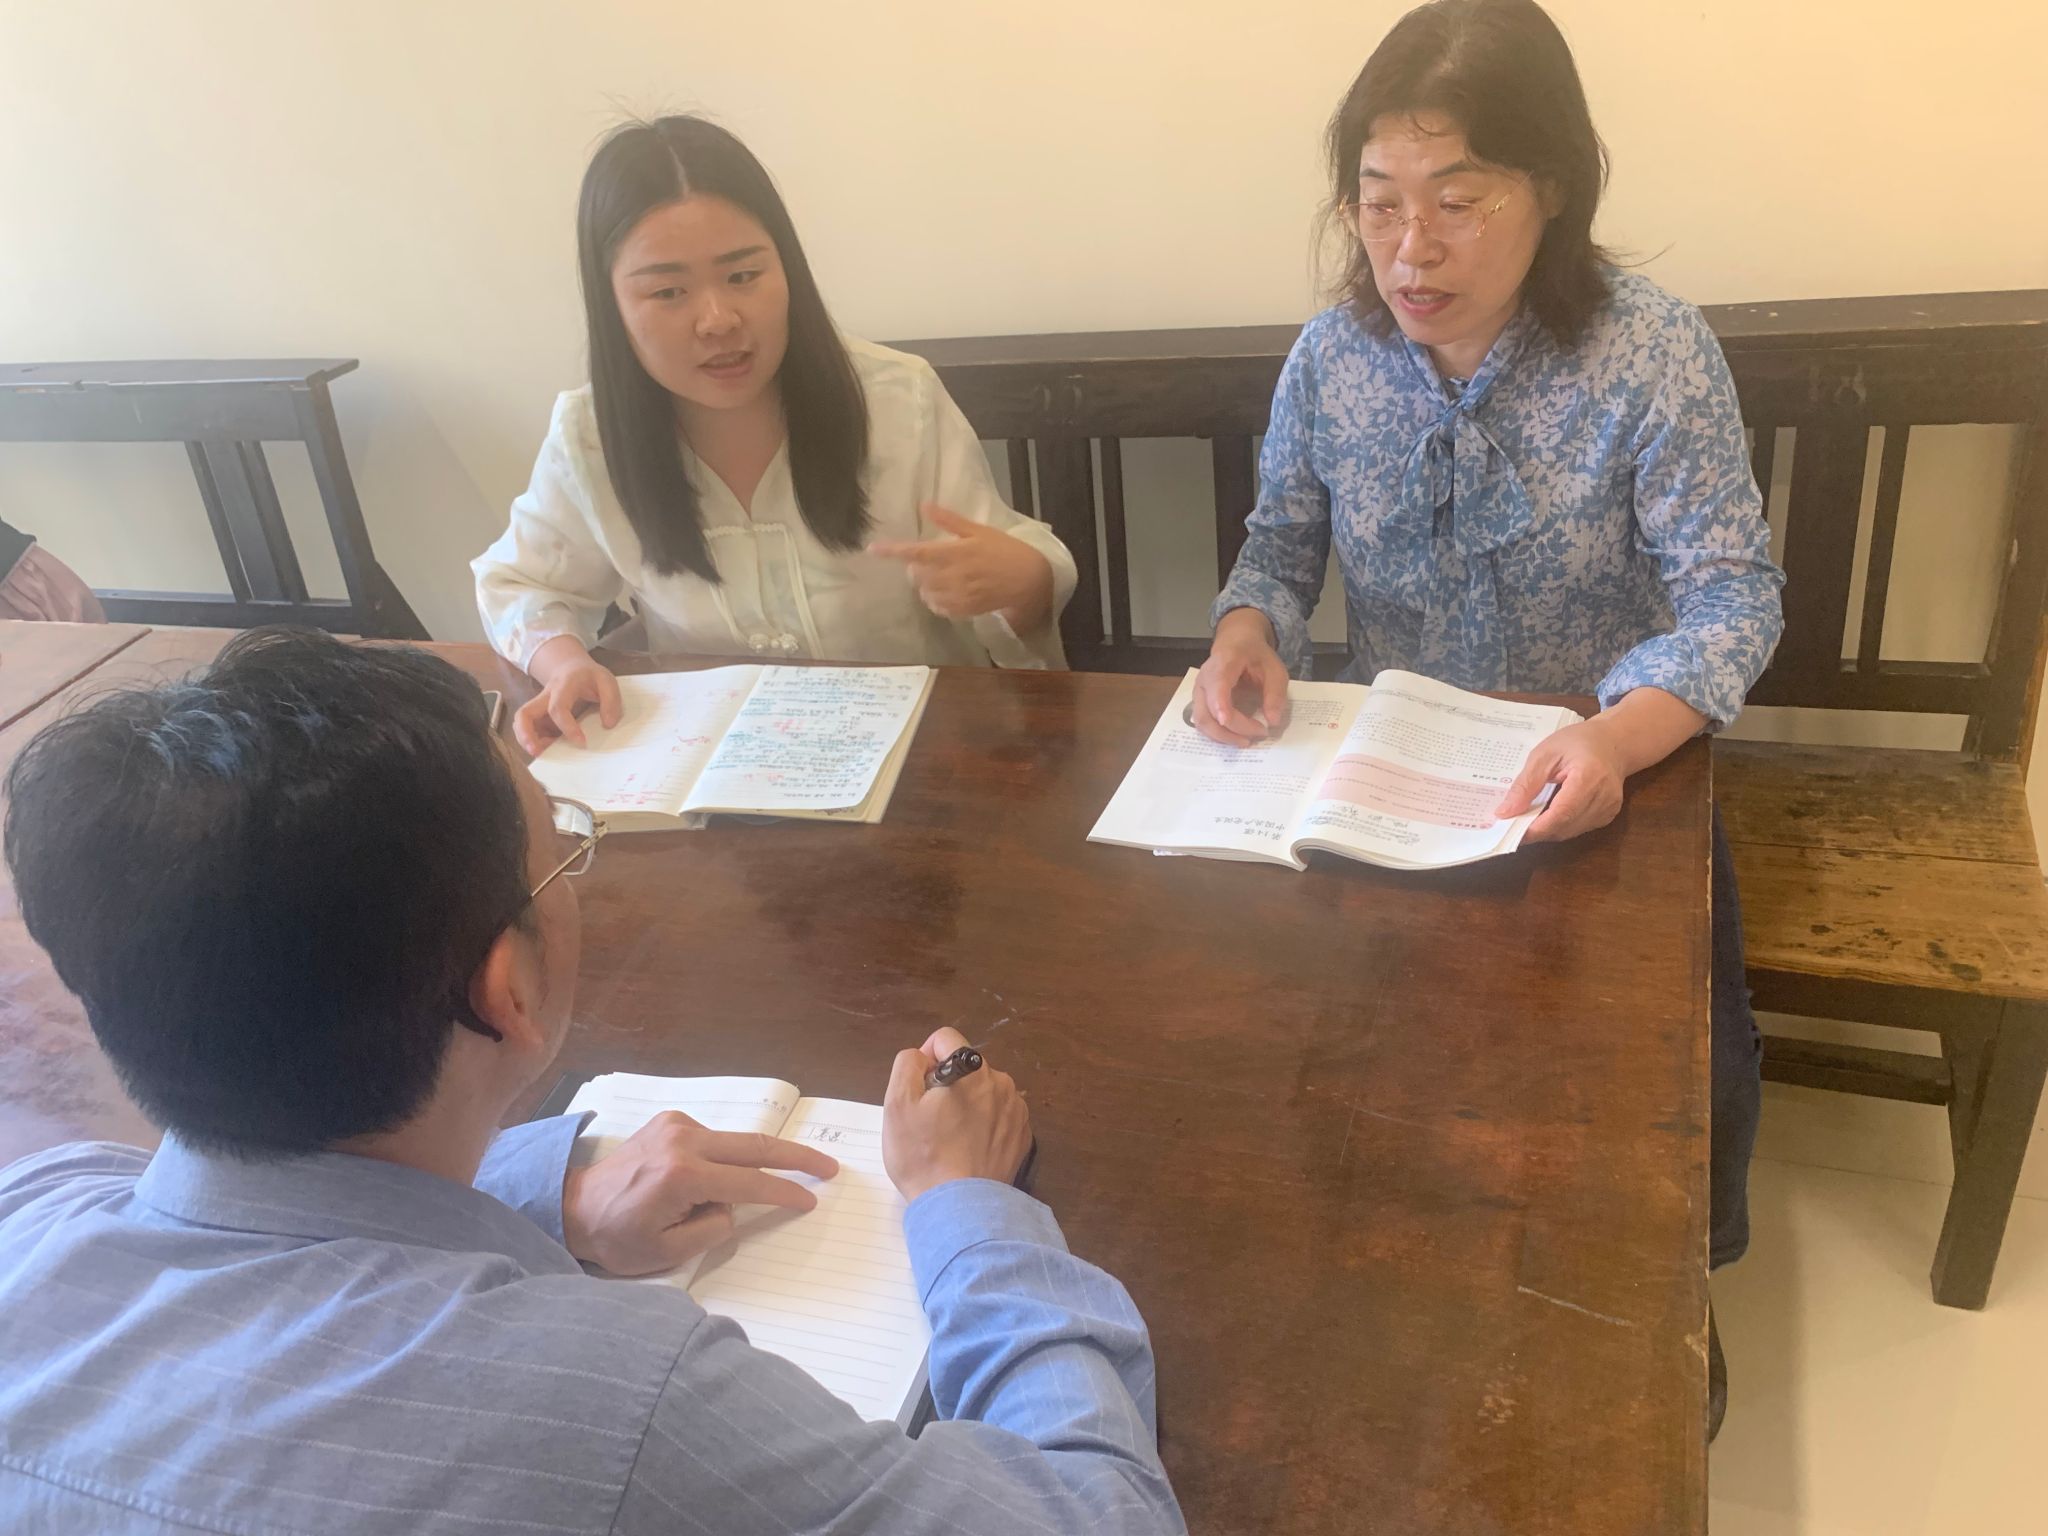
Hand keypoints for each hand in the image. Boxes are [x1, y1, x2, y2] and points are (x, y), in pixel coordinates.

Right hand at [515, 636, 621, 754]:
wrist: (572, 668)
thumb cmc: (589, 676)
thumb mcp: (606, 680)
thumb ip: (611, 700)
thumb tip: (608, 724)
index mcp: (563, 686)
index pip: (557, 708)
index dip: (567, 727)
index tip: (582, 742)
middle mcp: (545, 696)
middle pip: (524, 713)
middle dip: (526, 734)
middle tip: (536, 752)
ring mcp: (539, 708)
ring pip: (522, 724)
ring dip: (527, 741)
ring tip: (542, 755)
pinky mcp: (539, 717)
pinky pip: (531, 731)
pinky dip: (536, 742)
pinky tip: (550, 750)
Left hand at [561, 1110, 839, 1276]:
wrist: (573, 1208)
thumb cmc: (617, 1238)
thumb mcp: (667, 1251)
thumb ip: (712, 1230)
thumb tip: (733, 1207)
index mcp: (683, 1175)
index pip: (750, 1182)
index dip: (786, 1192)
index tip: (812, 1198)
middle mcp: (683, 1140)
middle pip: (756, 1145)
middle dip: (796, 1156)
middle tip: (829, 1166)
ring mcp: (676, 1125)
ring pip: (735, 1143)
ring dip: (754, 1163)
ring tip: (746, 1190)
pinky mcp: (671, 1122)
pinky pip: (715, 1140)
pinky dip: (728, 1159)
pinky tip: (717, 1181)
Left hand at [869, 505, 1053, 628]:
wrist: (1029, 580)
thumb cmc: (1004, 550)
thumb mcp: (978, 530)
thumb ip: (949, 521)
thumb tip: (924, 505)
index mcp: (954, 553)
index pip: (915, 552)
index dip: (892, 551)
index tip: (873, 549)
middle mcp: (952, 576)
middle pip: (916, 575)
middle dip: (915, 568)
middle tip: (929, 561)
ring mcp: (957, 596)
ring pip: (925, 593)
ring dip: (925, 585)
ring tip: (941, 576)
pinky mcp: (963, 611)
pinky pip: (938, 608)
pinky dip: (936, 600)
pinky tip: (947, 592)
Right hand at [882, 1027, 1031, 1203]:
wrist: (960, 1208)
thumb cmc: (923, 1155)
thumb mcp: (897, 1104)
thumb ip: (908, 1064)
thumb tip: (924, 1056)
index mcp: (972, 1069)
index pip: (945, 1039)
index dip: (925, 1059)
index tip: (918, 1090)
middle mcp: (1001, 1082)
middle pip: (965, 1067)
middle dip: (947, 1085)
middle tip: (930, 1121)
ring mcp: (1016, 1110)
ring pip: (983, 1092)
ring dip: (967, 1105)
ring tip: (950, 1139)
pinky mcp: (1023, 1136)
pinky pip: (998, 1117)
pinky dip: (984, 1126)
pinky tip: (969, 1151)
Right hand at [1190, 608, 1290, 745]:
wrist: (1236, 643)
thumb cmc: (1255, 655)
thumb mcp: (1275, 669)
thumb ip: (1275, 694)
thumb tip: (1273, 721)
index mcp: (1223, 664)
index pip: (1217, 687)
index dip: (1220, 706)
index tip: (1228, 721)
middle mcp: (1204, 679)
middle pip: (1206, 713)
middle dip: (1230, 731)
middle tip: (1257, 734)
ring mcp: (1198, 692)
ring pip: (1201, 722)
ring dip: (1223, 737)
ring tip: (1247, 740)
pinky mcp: (1199, 702)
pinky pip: (1203, 723)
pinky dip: (1218, 734)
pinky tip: (1236, 736)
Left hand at [1495, 718, 1628, 843]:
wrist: (1613, 742)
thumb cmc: (1577, 742)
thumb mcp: (1545, 754)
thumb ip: (1526, 784)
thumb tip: (1506, 812)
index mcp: (1589, 776)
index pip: (1562, 812)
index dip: (1537, 828)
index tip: (1513, 832)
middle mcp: (1604, 797)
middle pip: (1566, 826)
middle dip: (1538, 831)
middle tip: (1514, 827)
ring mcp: (1610, 808)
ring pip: (1571, 832)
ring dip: (1548, 830)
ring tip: (1530, 820)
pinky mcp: (1609, 815)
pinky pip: (1579, 828)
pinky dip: (1561, 826)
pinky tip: (1550, 815)